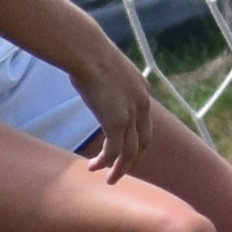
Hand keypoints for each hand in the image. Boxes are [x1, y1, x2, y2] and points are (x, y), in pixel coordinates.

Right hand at [63, 29, 164, 167]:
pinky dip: (104, 163)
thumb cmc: (89, 53)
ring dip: (119, 169)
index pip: (145, 123)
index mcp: (142, 90)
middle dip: (132, 160)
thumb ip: (108, 80)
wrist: (87, 50)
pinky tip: (92, 167)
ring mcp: (131, 114)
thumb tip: (94, 80)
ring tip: (108, 180)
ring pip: (130, 152)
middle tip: (120, 171)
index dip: (137, 140)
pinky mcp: (116, 121)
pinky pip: (113, 152)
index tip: (125, 151)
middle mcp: (142, 103)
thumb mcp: (107, 68)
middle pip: (143, 142)